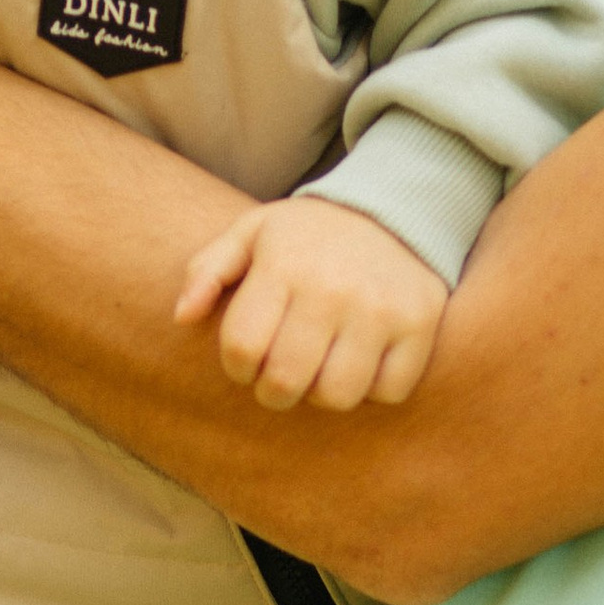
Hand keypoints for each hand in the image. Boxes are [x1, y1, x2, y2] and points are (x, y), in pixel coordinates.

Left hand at [176, 195, 449, 413]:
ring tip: (320, 372)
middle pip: (286, 381)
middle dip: (273, 392)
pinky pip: (389, 391)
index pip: (242, 348)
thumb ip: (207, 270)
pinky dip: (373, 388)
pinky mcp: (420, 325)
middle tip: (279, 379)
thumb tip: (182, 317)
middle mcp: (332, 289)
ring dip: (321, 394)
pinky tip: (363, 362)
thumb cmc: (308, 235)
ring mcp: (381, 309)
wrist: (394, 209)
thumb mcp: (252, 233)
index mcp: (283, 266)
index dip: (238, 368)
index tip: (247, 361)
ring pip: (338, 395)